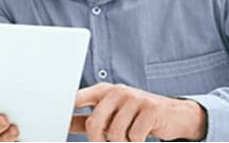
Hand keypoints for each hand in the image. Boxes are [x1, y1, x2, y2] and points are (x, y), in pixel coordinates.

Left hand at [69, 83, 206, 141]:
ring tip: (130, 134)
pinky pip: (133, 136)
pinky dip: (136, 141)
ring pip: (115, 133)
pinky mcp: (150, 108)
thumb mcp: (110, 114)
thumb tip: (64, 123)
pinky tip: (142, 133)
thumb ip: (87, 118)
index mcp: (103, 90)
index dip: (66, 109)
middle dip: (97, 140)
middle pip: (94, 122)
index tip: (55, 120)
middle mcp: (116, 91)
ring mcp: (134, 98)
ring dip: (122, 142)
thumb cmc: (135, 115)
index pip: (77, 99)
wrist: (173, 114)